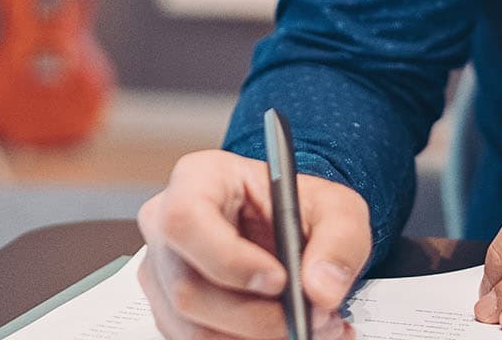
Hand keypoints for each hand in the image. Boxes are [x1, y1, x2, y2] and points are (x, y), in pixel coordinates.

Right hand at [138, 149, 372, 339]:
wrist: (289, 229)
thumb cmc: (299, 207)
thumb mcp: (337, 208)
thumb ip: (339, 241)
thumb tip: (322, 289)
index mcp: (199, 179)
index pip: (185, 219)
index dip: (228, 259)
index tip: (279, 280)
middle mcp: (167, 224)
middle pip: (188, 289)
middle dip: (257, 317)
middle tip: (312, 317)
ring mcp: (161, 272)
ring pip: (193, 328)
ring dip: (257, 338)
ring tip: (310, 327)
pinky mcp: (170, 311)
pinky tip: (288, 334)